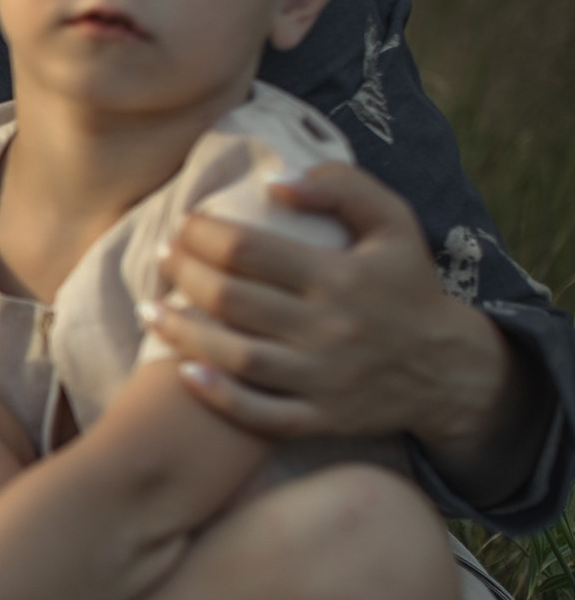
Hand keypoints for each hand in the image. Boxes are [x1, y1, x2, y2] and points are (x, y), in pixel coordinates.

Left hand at [149, 162, 505, 447]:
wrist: (449, 368)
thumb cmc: (407, 284)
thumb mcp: (394, 223)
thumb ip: (341, 186)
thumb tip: (275, 182)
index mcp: (341, 277)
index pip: (250, 250)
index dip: (205, 234)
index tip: (184, 224)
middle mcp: (330, 329)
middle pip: (233, 300)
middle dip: (185, 275)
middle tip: (162, 257)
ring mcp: (324, 379)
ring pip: (238, 357)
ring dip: (184, 334)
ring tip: (150, 311)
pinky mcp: (321, 418)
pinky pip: (260, 414)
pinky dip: (219, 396)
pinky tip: (184, 372)